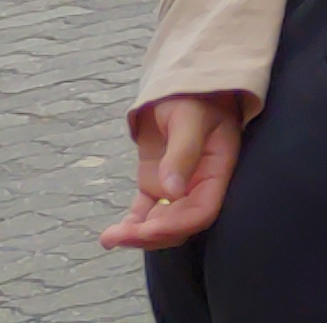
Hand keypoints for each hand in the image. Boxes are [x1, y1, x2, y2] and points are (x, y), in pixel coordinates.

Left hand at [102, 92, 244, 250]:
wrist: (182, 88)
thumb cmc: (194, 97)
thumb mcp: (189, 117)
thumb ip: (183, 152)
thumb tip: (172, 191)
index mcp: (217, 170)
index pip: (203, 210)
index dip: (177, 225)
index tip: (147, 229)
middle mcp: (200, 185)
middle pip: (179, 223)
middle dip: (150, 235)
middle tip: (117, 236)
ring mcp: (176, 187)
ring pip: (162, 222)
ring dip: (138, 235)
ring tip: (109, 238)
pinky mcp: (156, 185)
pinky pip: (146, 212)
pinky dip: (131, 225)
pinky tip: (112, 235)